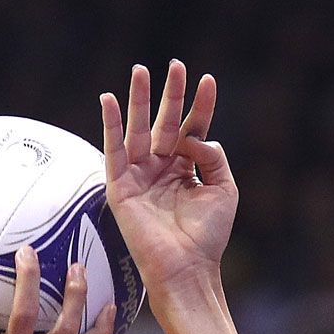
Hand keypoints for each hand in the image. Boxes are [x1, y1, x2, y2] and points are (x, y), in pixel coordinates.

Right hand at [98, 60, 235, 291]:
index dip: (201, 105)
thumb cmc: (207, 236)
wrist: (186, 268)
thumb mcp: (224, 189)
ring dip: (138, 100)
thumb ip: (212, 155)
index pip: (192, 129)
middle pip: (164, 123)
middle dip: (169, 94)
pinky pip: (114, 151)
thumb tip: (191, 136)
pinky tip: (110, 101)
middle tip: (174, 65)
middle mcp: (161, 170)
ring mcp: (140, 177)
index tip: (207, 79)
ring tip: (140, 71)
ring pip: (138, 131)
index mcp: (186, 170)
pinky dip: (111, 125)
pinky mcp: (121, 188)